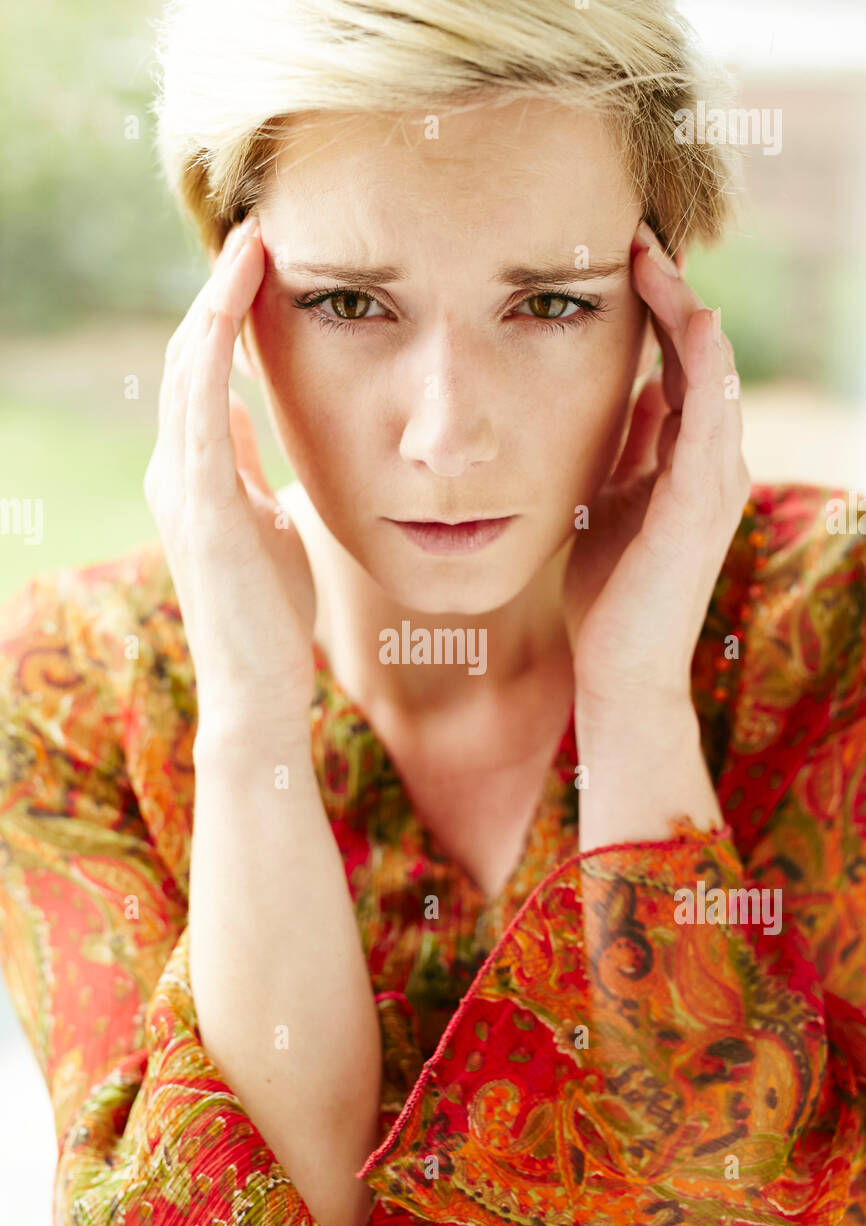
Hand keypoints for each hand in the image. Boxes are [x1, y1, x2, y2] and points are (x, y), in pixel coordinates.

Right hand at [144, 216, 316, 738]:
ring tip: (251, 244)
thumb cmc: (270, 610)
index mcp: (195, 473)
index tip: (265, 266)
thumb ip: (247, 470)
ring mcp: (180, 485)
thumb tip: (252, 416)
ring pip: (187, 368)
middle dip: (220, 293)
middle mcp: (175, 469)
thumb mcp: (263, 521)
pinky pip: (200, 404)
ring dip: (217, 302)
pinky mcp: (200, 504)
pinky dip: (214, 346)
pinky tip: (234, 302)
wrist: (257, 685)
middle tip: (259, 231)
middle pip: (188, 357)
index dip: (227, 317)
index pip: (204, 374)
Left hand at [563, 220, 750, 724]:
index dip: (656, 312)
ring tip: (658, 259)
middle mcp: (711, 462)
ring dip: (687, 314)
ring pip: (711, 378)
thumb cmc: (611, 592)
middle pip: (699, 359)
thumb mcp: (612, 502)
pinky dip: (704, 368)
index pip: (679, 367)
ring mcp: (714, 482)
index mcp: (686, 461)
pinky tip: (692, 322)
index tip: (622, 259)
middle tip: (638, 235)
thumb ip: (628, 450)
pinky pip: (710, 421)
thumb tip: (632, 392)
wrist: (619, 668)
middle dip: (672, 295)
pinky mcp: (702, 505)